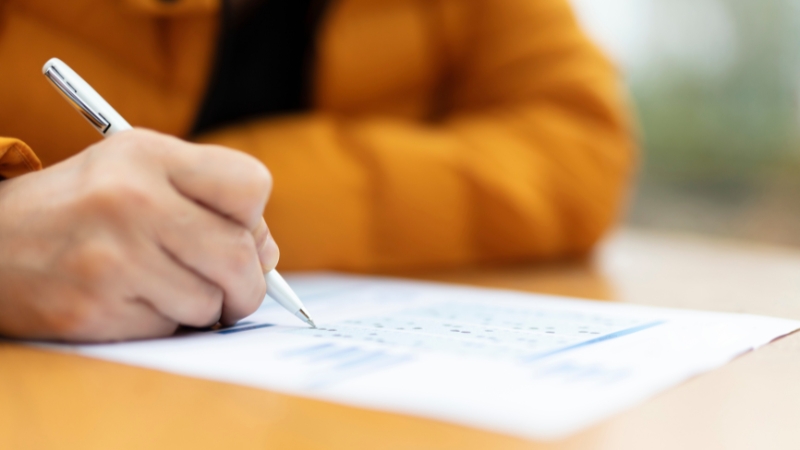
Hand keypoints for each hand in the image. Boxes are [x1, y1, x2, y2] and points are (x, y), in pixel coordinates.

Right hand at [0, 129, 277, 341]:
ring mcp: (111, 258)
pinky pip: (171, 330)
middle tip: (227, 284)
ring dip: (200, 306)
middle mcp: (130, 200)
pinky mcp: (94, 310)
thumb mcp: (139, 172)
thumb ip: (210, 201)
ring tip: (160, 284)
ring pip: (211, 303)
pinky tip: (130, 301)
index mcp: (147, 154)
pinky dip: (164, 324)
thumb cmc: (84, 208)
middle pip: (241, 256)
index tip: (235, 229)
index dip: (252, 217)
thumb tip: (267, 257)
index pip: (252, 186)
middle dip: (246, 282)